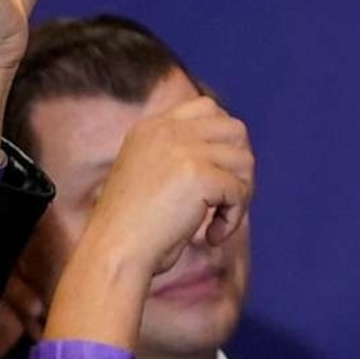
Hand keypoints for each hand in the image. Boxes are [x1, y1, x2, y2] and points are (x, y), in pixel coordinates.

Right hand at [72, 91, 252, 287]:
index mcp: (151, 128)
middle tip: (226, 200)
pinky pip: (240, 192)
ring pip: (245, 161)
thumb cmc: (134, 227)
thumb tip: (239, 155)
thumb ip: (183, 156)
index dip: (227, 139)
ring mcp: (181, 150)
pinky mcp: (198, 174)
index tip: (221, 173)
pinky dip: (234, 218)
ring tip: (218, 220)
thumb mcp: (153, 176)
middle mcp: (165, 131)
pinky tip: (212, 236)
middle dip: (241, 167)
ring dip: (240, 195)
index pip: (208, 107)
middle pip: (236, 130)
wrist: (115, 251)